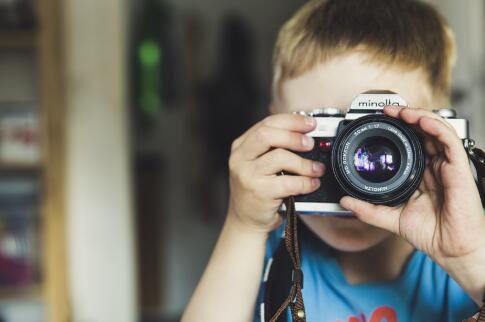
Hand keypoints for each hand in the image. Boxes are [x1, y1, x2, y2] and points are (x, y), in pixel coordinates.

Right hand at [227, 113, 324, 232]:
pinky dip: (305, 182)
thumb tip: (304, 133)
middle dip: (294, 136)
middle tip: (311, 144)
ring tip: (316, 169)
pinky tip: (312, 184)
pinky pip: (288, 182)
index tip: (310, 123)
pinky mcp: (259, 193)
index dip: (291, 121)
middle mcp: (240, 159)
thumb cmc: (257, 190)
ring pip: (280, 157)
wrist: (245, 220)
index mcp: (241, 146)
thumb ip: (273, 147)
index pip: (266, 123)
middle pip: (267, 135)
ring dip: (304, 163)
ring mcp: (247, 176)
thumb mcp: (257, 164)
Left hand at [340, 106, 484, 302]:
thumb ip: (368, 209)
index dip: (398, 129)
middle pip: (423, 131)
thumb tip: (345, 201)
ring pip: (436, 129)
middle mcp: (435, 166)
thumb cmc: (431, 233)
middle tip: (387, 110)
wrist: (451, 249)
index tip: (380, 122)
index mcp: (422, 174)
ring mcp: (447, 165)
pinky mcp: (458, 168)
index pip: (412, 143)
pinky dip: (434, 126)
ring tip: (399, 111)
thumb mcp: (391, 218)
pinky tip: (419, 120)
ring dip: (418, 115)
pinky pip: (449, 140)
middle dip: (406, 116)